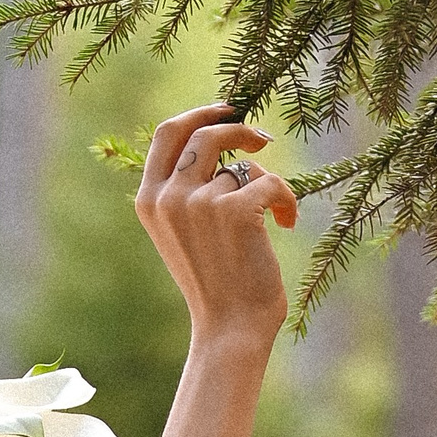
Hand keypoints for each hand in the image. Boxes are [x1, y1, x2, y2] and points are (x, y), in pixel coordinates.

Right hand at [133, 104, 297, 351]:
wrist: (229, 327)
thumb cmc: (214, 282)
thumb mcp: (183, 232)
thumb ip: (186, 190)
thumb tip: (218, 138)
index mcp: (149, 201)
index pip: (169, 134)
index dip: (200, 113)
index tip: (229, 109)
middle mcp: (169, 197)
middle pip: (206, 134)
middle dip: (239, 128)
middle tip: (263, 139)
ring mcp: (199, 202)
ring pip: (244, 166)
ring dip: (265, 185)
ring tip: (274, 214)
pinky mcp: (235, 210)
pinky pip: (271, 184)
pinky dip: (287, 201)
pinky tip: (287, 224)